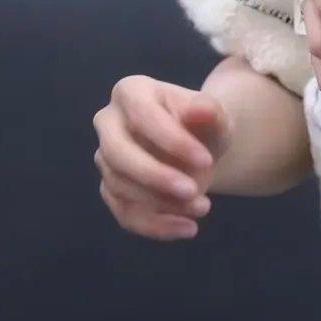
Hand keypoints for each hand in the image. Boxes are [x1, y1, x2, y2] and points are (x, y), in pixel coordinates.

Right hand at [93, 76, 231, 241]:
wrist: (199, 148)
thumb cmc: (204, 124)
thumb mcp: (216, 115)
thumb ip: (209, 110)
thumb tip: (200, 109)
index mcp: (131, 92)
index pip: (145, 116)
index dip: (173, 141)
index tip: (207, 161)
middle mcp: (109, 123)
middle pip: (118, 154)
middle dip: (156, 177)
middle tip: (193, 191)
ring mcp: (105, 158)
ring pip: (121, 187)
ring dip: (162, 204)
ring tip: (202, 207)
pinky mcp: (110, 189)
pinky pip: (124, 212)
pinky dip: (155, 225)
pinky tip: (186, 228)